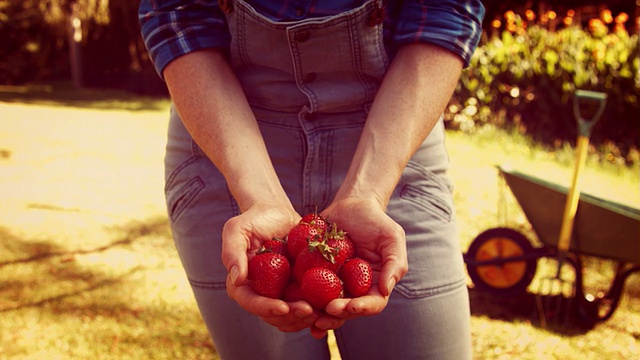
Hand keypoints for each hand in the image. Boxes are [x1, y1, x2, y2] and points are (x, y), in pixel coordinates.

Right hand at [221, 202, 318, 331]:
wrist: (277, 213)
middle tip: (309, 311)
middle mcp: (261, 293)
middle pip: (273, 315)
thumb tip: (237, 279)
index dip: (266, 308)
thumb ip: (232, 252)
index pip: (251, 303)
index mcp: (243, 284)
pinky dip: (317, 310)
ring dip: (305, 319)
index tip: (284, 307)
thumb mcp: (237, 229)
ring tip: (320, 311)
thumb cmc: (254, 220)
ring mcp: (280, 293)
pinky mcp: (297, 288)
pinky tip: (329, 307)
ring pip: (291, 316)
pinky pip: (307, 305)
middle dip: (291, 317)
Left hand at [311, 197, 407, 333]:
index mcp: (374, 285)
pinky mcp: (315, 275)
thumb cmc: (376, 221)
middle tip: (325, 313)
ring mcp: (333, 284)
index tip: (351, 306)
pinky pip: (307, 290)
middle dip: (336, 315)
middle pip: (346, 310)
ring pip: (325, 306)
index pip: (372, 304)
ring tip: (307, 315)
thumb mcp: (392, 238)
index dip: (362, 308)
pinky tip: (290, 304)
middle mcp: (354, 289)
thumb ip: (394, 263)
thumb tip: (386, 290)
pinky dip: (300, 299)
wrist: (351, 205)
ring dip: (317, 315)